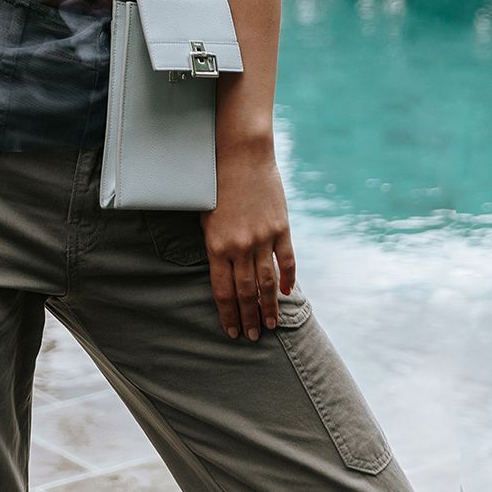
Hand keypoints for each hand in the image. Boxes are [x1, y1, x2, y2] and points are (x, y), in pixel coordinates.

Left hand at [199, 141, 296, 341]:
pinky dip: (288, 278)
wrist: (241, 154)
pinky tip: (288, 293)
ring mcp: (262, 237)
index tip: (233, 331)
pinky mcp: (281, 227)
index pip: (222, 290)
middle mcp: (239, 246)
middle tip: (254, 337)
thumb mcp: (203, 213)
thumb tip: (219, 269)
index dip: (228, 314)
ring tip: (271, 324)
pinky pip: (287, 260)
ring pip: (267, 282)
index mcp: (216, 244)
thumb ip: (213, 242)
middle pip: (245, 291)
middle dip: (249, 317)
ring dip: (269, 305)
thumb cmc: (214, 181)